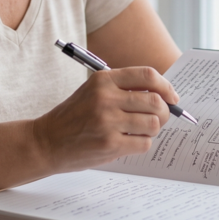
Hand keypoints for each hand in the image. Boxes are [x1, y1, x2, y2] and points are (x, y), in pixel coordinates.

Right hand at [32, 67, 179, 172]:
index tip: (172, 97)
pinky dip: (142, 143)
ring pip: (153, 124)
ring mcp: (108, 121)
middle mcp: (106, 97)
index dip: (166, 86)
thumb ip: (123, 89)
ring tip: (140, 131)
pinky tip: (129, 141)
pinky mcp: (110, 144)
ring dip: (152, 130)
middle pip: (156, 101)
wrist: (46, 141)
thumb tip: (162, 95)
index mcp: (103, 80)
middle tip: (159, 118)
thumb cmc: (73, 117)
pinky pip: (144, 143)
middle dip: (164, 112)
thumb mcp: (93, 91)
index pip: (147, 75)